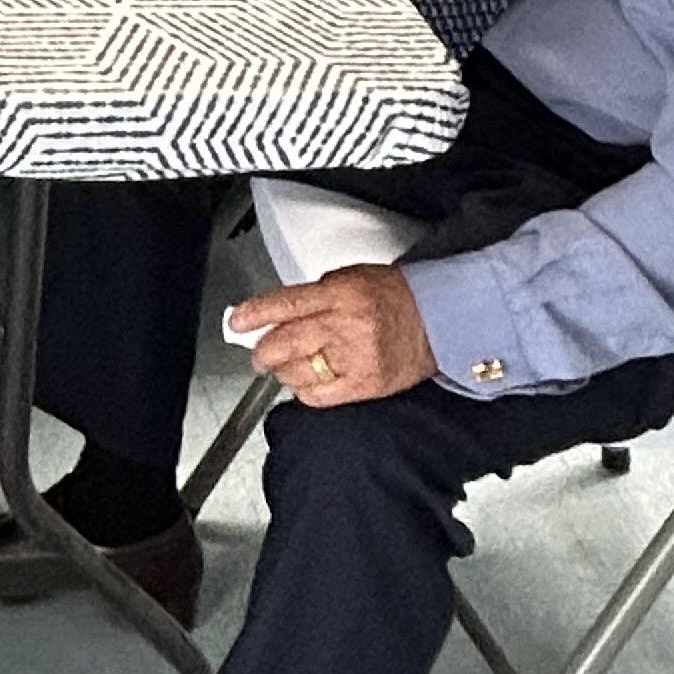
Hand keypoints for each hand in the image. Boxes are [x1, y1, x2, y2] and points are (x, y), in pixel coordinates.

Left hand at [220, 265, 433, 406]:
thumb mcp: (348, 277)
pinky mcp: (365, 385)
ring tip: (284, 366)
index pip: (286, 305)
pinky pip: (319, 396)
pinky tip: (304, 381)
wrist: (435, 320)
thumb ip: (312, 295)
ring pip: (298, 372)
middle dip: (263, 352)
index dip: (255, 315)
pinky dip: (303, 391)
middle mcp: (345, 326)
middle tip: (258, 354)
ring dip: (282, 371)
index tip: (237, 323)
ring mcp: (355, 359)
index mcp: (339, 294)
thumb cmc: (392, 295)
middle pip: (286, 343)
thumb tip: (275, 314)